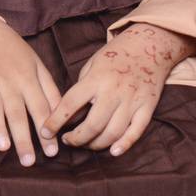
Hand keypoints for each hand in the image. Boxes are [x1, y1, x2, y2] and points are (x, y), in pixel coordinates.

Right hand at [0, 16, 63, 164]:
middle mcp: (8, 82)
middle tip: (28, 161)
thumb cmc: (15, 54)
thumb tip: (63, 116)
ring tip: (2, 146)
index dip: (46, 130)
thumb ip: (51, 91)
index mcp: (28, 80)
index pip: (40, 108)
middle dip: (24, 138)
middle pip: (17, 113)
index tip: (52, 153)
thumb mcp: (38, 66)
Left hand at [40, 21, 195, 156]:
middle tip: (68, 141)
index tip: (45, 132)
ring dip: (96, 144)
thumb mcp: (92, 64)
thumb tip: (70, 113)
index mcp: (96, 78)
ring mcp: (132, 100)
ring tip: (86, 144)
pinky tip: (113, 151)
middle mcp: (113, 91)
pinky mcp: (148, 107)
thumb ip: (82, 87)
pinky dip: (125, 144)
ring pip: (113, 133)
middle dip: (77, 139)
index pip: (70, 104)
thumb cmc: (115, 54)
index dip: (55, 121)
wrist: (150, 44)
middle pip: (93, 125)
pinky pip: (136, 131)